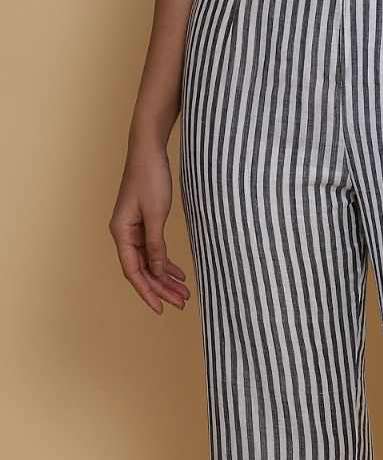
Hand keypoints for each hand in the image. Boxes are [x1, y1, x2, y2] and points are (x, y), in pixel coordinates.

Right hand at [109, 139, 189, 314]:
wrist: (149, 150)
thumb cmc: (150, 177)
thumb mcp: (156, 215)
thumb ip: (156, 245)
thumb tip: (158, 272)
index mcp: (121, 233)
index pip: (133, 271)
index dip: (147, 291)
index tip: (161, 308)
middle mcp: (124, 234)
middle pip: (143, 270)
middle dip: (162, 288)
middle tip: (182, 303)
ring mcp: (134, 229)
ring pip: (150, 262)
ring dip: (166, 278)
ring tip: (184, 294)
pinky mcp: (145, 223)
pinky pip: (154, 250)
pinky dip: (167, 263)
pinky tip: (179, 274)